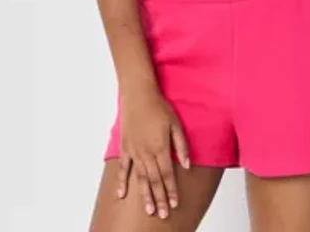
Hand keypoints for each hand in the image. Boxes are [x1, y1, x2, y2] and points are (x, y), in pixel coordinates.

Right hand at [116, 86, 189, 219]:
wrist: (139, 96)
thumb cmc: (159, 107)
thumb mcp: (176, 124)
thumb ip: (181, 145)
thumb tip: (187, 164)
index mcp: (161, 147)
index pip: (168, 174)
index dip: (171, 190)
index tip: (174, 204)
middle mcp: (147, 152)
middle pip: (154, 180)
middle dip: (159, 198)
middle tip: (162, 214)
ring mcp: (134, 151)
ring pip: (140, 178)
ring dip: (145, 195)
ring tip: (149, 210)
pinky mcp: (125, 148)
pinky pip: (123, 168)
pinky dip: (122, 182)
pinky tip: (122, 195)